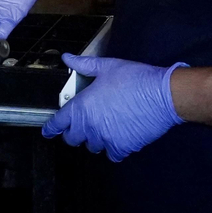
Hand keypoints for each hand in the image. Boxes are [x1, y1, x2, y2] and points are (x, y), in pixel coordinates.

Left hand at [41, 55, 188, 159]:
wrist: (162, 95)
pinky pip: (111, 155)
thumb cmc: (135, 79)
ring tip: (104, 128)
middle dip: (75, 133)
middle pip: (72, 139)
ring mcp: (105, 139)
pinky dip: (113, 149)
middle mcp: (89, 126)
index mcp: (81, 107)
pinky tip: (119, 137)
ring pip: (92, 147)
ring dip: (95, 139)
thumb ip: (84, 64)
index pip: (58, 123)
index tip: (49, 132)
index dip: (51, 128)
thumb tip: (67, 57)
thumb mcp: (107, 66)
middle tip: (83, 125)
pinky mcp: (122, 148)